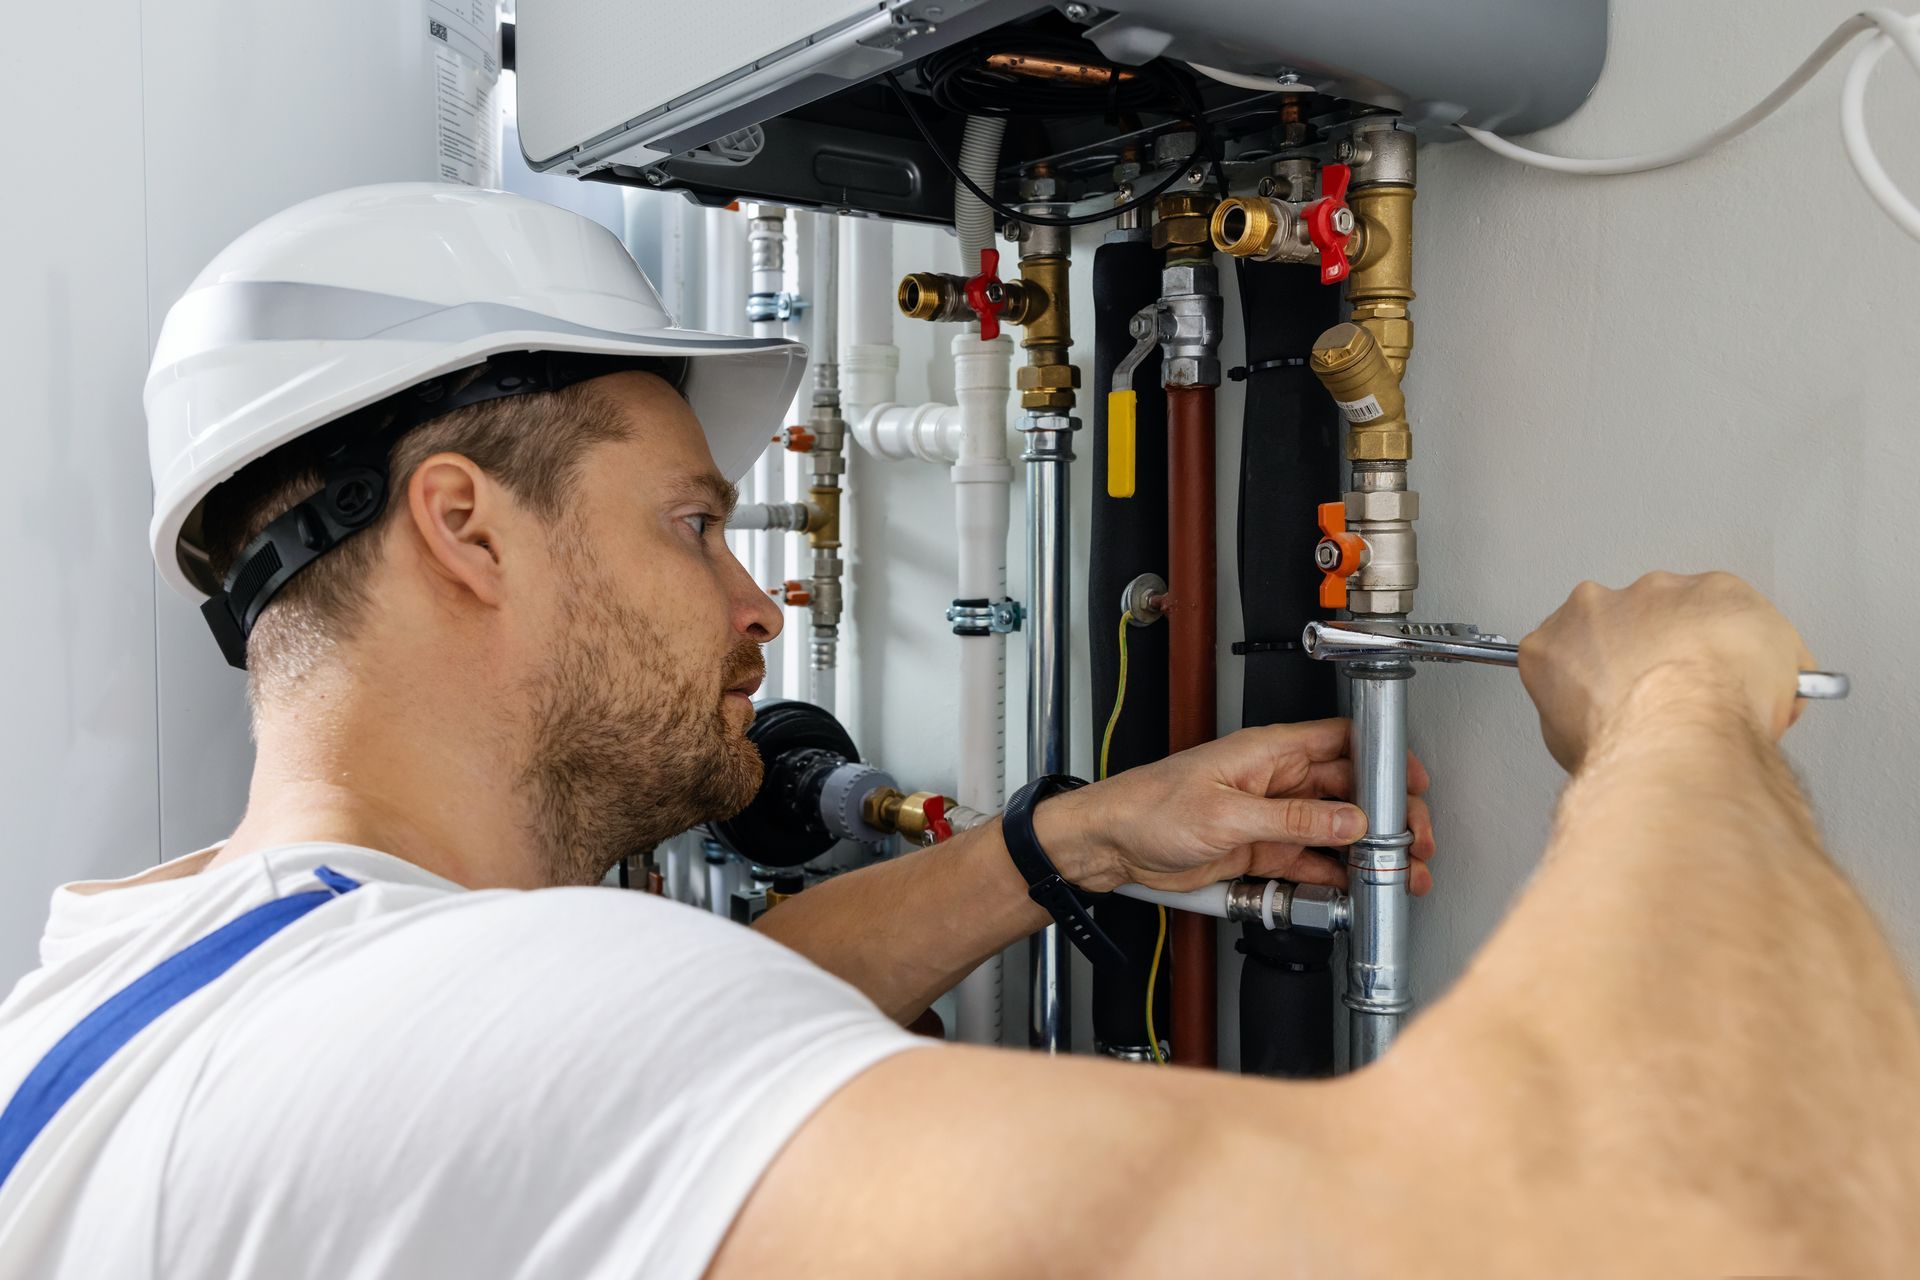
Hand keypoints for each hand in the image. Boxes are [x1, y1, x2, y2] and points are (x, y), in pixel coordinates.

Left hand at [1034, 718, 1435, 896]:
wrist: (1108, 845)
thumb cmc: (1147, 807)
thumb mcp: (1227, 814)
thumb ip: (1293, 821)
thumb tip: (1348, 821)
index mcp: (1268, 751)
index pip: (1341, 741)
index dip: (1383, 759)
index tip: (1413, 786)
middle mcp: (1275, 780)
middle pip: (1348, 791)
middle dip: (1386, 817)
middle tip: (1413, 845)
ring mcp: (1269, 817)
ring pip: (1334, 831)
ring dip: (1366, 853)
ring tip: (1398, 875)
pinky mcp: (1258, 850)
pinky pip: (1308, 861)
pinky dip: (1333, 876)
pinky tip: (1354, 890)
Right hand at [1518, 571, 1814, 770]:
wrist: (1677, 735)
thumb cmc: (1625, 743)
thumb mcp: (1569, 745)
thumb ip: (1578, 710)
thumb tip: (1605, 719)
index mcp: (1555, 641)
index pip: (1573, 646)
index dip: (1602, 673)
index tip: (1623, 691)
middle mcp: (1597, 606)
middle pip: (1624, 619)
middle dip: (1650, 647)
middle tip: (1674, 690)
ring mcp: (1655, 592)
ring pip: (1682, 608)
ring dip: (1698, 638)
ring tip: (1719, 688)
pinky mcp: (1715, 588)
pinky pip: (1740, 610)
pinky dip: (1751, 639)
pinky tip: (1753, 679)